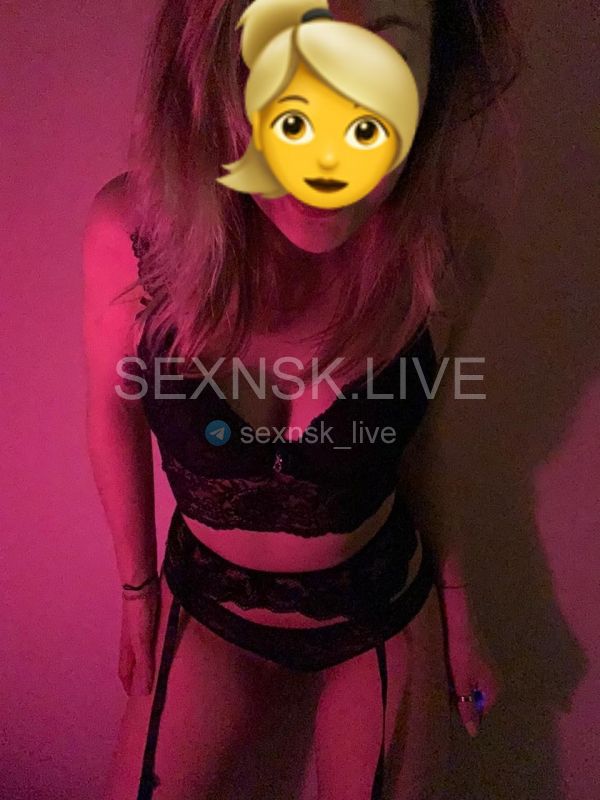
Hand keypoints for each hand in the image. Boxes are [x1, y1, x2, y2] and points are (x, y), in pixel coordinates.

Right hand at [118, 586, 160, 695]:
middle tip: (143, 685)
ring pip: (139, 649)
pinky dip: (152, 645)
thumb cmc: (139, 613)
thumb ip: (144, 664)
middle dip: (135, 675)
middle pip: (131, 662)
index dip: (128, 685)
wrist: (141, 585)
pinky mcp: (147, 617)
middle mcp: (130, 639)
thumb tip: (143, 691)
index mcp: (127, 648)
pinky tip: (161, 642)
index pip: (125, 672)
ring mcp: (138, 628)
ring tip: (153, 667)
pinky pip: (148, 637)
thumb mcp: (142, 641)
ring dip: (144, 660)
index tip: (133, 696)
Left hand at [443, 610, 501, 736]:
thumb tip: (474, 732)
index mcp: (493, 685)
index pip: (480, 710)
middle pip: (475, 696)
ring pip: (470, 683)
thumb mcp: (460, 679)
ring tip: (443, 676)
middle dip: (461, 696)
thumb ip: (466, 704)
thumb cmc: (460, 648)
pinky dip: (457, 671)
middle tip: (444, 690)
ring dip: (457, 683)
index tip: (449, 704)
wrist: (459, 614)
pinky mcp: (476, 652)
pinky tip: (446, 663)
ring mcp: (485, 662)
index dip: (464, 709)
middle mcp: (493, 675)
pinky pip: (467, 670)